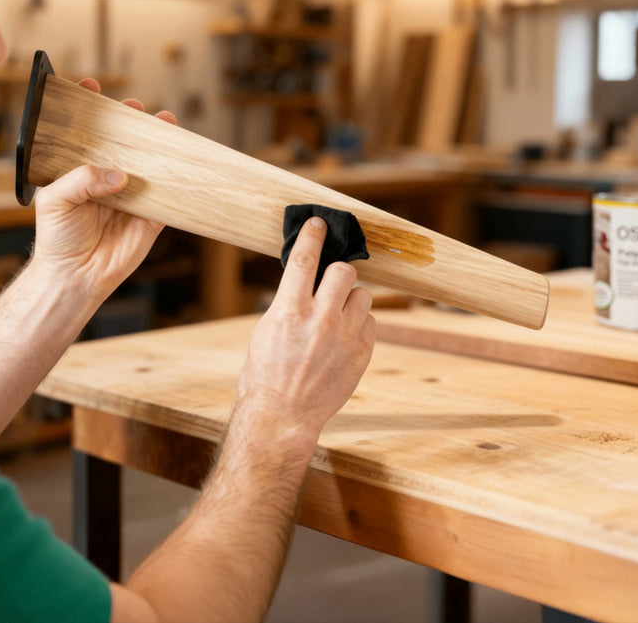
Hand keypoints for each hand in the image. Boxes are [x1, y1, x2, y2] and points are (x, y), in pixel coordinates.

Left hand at [30, 78, 175, 299]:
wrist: (77, 277)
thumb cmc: (56, 239)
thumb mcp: (55, 201)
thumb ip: (81, 180)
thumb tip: (120, 174)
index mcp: (79, 170)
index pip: (85, 132)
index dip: (89, 108)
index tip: (92, 87)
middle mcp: (106, 177)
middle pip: (123, 141)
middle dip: (130, 120)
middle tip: (134, 106)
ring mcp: (131, 194)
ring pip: (149, 162)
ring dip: (159, 142)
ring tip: (166, 121)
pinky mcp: (151, 215)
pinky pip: (168, 193)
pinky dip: (177, 177)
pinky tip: (183, 160)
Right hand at [238, 216, 375, 437]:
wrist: (283, 415)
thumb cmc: (266, 373)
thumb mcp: (268, 328)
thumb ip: (290, 300)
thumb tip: (305, 277)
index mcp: (290, 309)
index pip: (306, 257)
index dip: (314, 234)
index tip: (320, 223)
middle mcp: (320, 319)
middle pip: (344, 270)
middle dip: (337, 272)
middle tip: (330, 283)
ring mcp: (344, 336)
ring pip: (363, 294)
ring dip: (351, 298)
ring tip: (337, 315)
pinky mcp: (361, 353)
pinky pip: (371, 321)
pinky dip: (359, 323)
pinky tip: (343, 336)